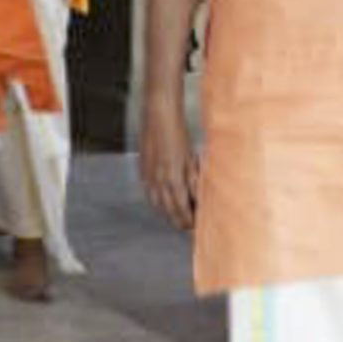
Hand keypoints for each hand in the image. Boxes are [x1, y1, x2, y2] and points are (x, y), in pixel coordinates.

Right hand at [139, 99, 199, 229]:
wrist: (158, 115)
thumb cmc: (179, 133)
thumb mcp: (192, 158)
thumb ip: (194, 182)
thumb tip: (199, 200)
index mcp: (173, 179)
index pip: (181, 211)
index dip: (189, 222)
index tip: (197, 227)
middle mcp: (158, 181)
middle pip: (168, 212)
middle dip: (179, 221)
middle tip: (189, 226)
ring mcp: (148, 176)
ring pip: (157, 205)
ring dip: (167, 214)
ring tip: (177, 216)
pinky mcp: (143, 170)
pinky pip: (150, 193)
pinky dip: (158, 202)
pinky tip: (164, 201)